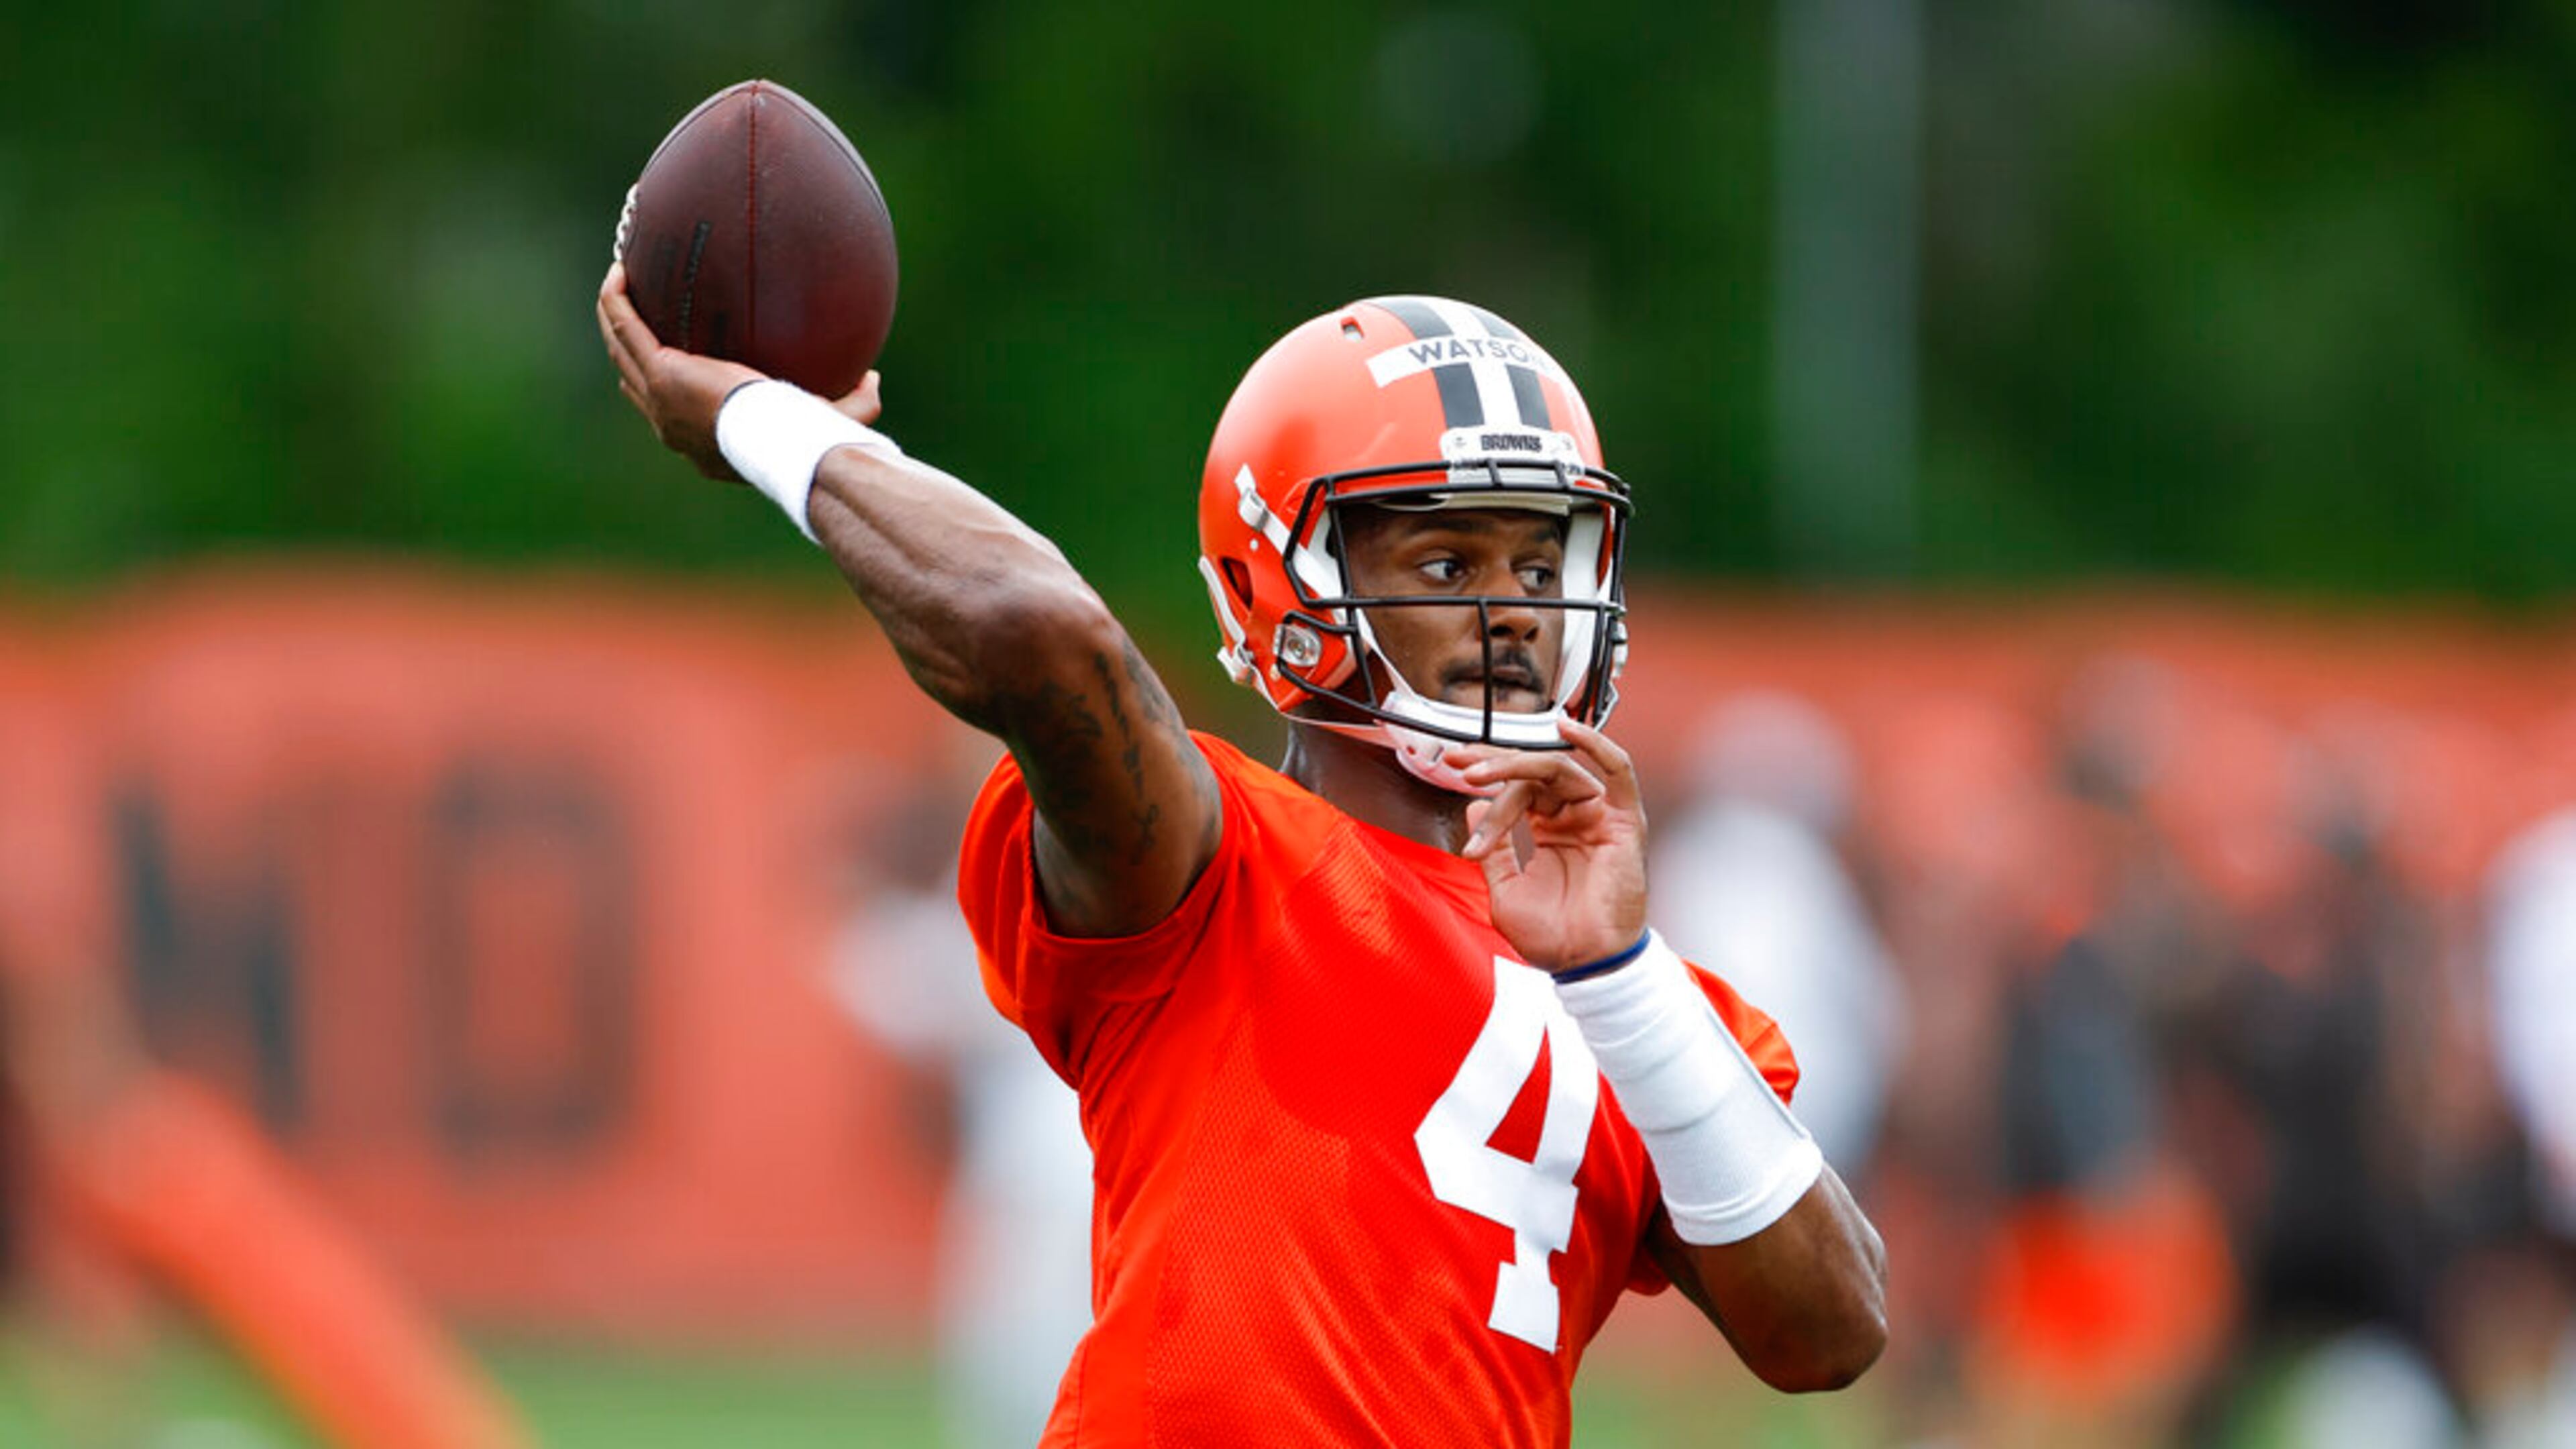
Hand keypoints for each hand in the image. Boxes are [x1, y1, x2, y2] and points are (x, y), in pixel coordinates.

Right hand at [595, 263, 885, 478]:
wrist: (780, 442)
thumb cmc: (804, 439)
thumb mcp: (828, 421)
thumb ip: (853, 402)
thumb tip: (873, 378)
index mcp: (700, 440)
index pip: (669, 413)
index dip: (660, 386)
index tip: (670, 355)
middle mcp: (669, 424)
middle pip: (632, 380)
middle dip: (626, 345)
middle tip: (631, 311)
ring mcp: (658, 399)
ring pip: (620, 351)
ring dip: (613, 317)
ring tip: (618, 282)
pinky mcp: (660, 372)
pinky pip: (625, 325)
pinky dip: (617, 299)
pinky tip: (620, 268)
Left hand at [1447, 718, 1648, 971]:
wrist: (1584, 964)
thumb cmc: (1552, 937)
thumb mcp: (1505, 890)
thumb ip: (1494, 848)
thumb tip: (1474, 806)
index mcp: (1550, 832)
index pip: (1517, 790)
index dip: (1486, 777)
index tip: (1452, 770)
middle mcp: (1575, 818)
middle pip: (1534, 774)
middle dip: (1494, 763)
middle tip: (1460, 763)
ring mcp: (1599, 816)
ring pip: (1557, 770)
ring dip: (1515, 766)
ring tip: (1479, 773)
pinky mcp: (1622, 821)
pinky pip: (1618, 771)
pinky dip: (1597, 744)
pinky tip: (1567, 727)